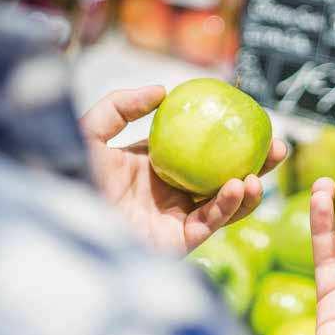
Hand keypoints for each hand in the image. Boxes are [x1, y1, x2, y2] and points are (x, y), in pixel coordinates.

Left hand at [81, 85, 285, 254]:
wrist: (57, 218)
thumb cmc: (65, 174)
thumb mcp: (91, 130)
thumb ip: (122, 105)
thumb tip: (163, 90)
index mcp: (151, 166)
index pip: (198, 149)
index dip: (225, 136)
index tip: (250, 118)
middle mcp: (166, 193)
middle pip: (220, 176)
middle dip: (253, 164)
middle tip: (277, 146)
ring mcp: (172, 219)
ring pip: (222, 204)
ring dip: (248, 189)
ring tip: (261, 171)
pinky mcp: (174, 244)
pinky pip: (209, 223)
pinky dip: (228, 206)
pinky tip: (239, 186)